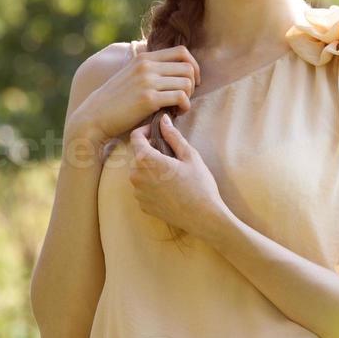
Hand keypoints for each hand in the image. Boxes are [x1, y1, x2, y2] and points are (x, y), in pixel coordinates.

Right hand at [74, 43, 200, 142]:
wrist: (95, 116)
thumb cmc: (115, 101)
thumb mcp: (131, 76)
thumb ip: (149, 69)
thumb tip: (173, 70)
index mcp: (144, 58)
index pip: (182, 52)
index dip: (193, 66)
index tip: (191, 81)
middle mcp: (147, 66)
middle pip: (188, 68)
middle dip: (193, 84)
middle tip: (184, 97)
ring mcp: (148, 81)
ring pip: (187, 83)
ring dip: (188, 97)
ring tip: (179, 107)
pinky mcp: (148, 99)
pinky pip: (180, 97)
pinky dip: (184, 106)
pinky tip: (177, 113)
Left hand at [128, 112, 226, 238]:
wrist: (203, 217)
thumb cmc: (199, 185)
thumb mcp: (189, 156)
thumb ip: (173, 136)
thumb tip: (163, 120)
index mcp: (146, 160)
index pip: (135, 137)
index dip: (145, 130)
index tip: (157, 131)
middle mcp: (136, 176)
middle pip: (137, 155)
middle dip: (150, 151)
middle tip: (170, 154)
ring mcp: (138, 193)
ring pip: (140, 172)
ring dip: (151, 168)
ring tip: (171, 172)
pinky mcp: (142, 205)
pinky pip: (143, 188)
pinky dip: (152, 184)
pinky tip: (169, 188)